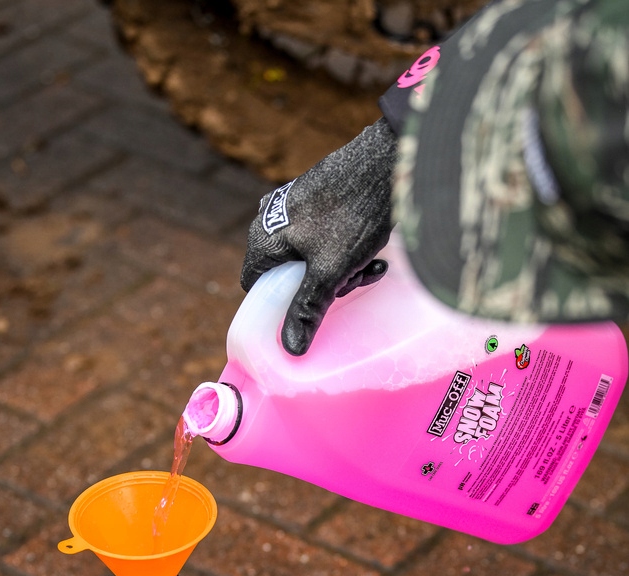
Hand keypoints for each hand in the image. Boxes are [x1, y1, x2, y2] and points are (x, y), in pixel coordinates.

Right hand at [241, 117, 397, 355]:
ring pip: (311, 257)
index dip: (281, 303)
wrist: (388, 158)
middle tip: (351, 282)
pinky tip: (374, 250)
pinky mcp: (318, 198)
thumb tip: (292, 349)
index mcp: (263, 238)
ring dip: (341, 270)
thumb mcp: (330, 272)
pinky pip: (324, 237)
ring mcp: (294, 206)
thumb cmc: (354, 215)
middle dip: (323, 286)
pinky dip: (347, 250)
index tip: (311, 306)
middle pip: (288, 273)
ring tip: (370, 264)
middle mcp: (271, 219)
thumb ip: (307, 310)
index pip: (256, 285)